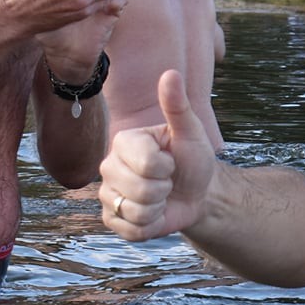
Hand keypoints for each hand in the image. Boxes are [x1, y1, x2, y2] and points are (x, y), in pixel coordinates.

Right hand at [101, 70, 217, 239]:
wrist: (196, 192)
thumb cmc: (192, 158)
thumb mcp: (190, 132)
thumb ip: (177, 105)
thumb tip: (170, 74)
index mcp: (124, 142)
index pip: (145, 163)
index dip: (166, 167)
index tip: (170, 160)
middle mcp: (108, 166)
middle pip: (139, 190)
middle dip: (164, 189)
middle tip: (168, 180)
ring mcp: (107, 194)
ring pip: (136, 211)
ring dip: (159, 207)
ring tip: (161, 195)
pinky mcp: (112, 219)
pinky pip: (133, 230)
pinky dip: (152, 226)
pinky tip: (155, 212)